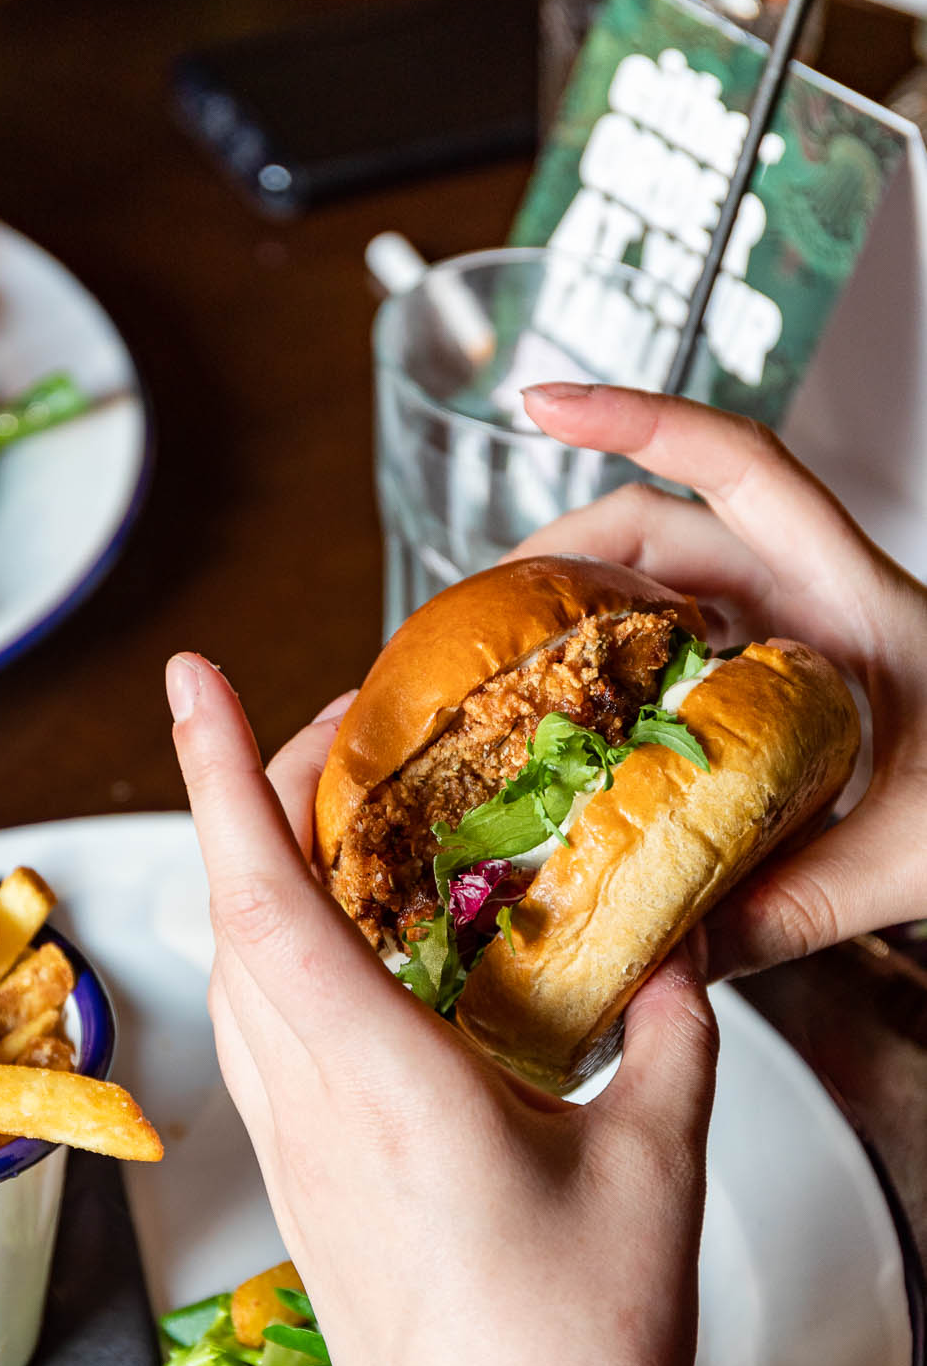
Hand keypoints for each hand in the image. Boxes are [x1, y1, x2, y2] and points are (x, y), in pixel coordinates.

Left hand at [167, 653, 718, 1365]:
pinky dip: (281, 962)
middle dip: (258, 798)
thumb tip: (672, 946)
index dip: (222, 774)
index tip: (190, 680)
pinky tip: (348, 956)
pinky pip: (263, 1042)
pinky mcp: (304, 1192)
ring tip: (338, 823)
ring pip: (239, 980)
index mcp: (384, 1088)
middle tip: (336, 730)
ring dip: (262, 881)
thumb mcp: (654, 1165)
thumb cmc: (578, 1352)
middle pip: (238, 918)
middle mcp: (312, 1111)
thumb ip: (671, 1035)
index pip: (267, 899)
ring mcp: (295, 1156)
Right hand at [518, 383, 926, 979]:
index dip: (636, 421)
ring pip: (670, 588)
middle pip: (668, 528)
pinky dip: (630, 673)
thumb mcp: (905, 862)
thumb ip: (785, 914)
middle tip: (481, 611)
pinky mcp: (796, 682)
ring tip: (512, 672)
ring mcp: (806, 634)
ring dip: (586, 614)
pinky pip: (692, 652)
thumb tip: (661, 962)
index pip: (738, 468)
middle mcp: (823, 598)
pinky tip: (588, 729)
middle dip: (560, 553)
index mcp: (857, 601)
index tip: (543, 404)